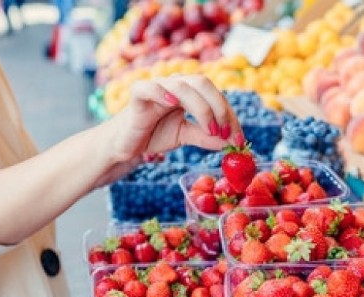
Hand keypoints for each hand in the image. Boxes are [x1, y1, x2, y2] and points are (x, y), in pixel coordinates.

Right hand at [107, 75, 242, 163]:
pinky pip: (150, 87)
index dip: (230, 116)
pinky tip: (173, 102)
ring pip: (184, 86)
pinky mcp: (138, 94)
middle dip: (220, 109)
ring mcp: (156, 85)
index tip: (239, 140)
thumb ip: (206, 137)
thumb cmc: (153, 135)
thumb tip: (231, 143)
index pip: (215, 95)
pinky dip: (162, 91)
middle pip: (203, 83)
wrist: (125, 145)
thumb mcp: (185, 136)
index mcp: (189, 91)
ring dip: (203, 108)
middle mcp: (175, 83)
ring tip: (211, 131)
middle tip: (227, 134)